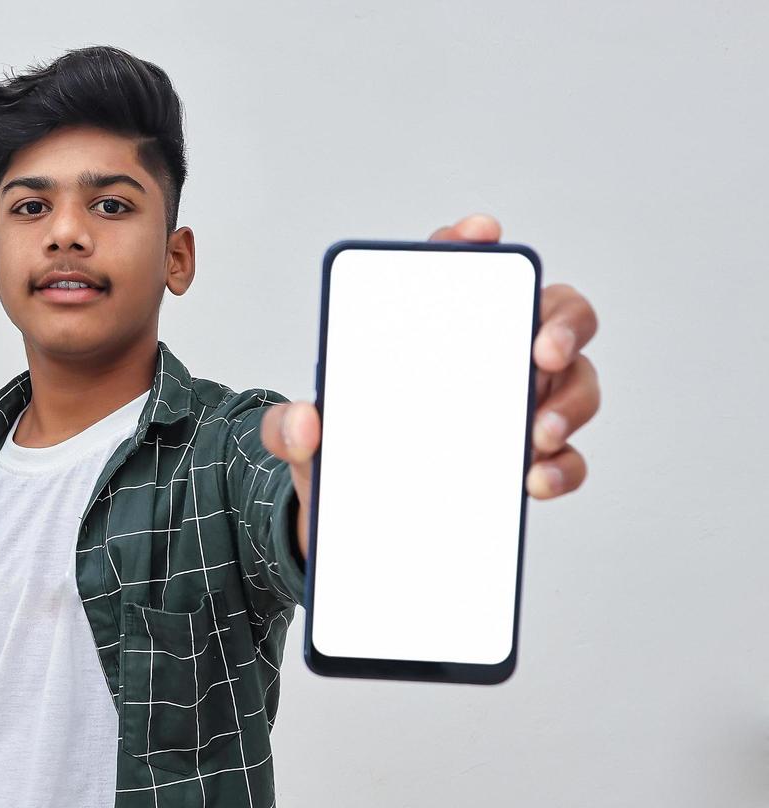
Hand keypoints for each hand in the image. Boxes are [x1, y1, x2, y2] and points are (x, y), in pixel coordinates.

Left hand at [260, 213, 600, 560]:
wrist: (350, 522)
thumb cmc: (340, 454)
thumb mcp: (299, 441)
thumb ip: (285, 430)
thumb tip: (304, 424)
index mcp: (431, 330)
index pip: (457, 268)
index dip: (469, 242)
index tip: (479, 233)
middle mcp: (490, 355)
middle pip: (552, 312)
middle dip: (561, 321)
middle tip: (542, 350)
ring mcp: (517, 406)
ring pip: (575, 382)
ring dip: (569, 403)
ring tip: (536, 433)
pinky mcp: (527, 461)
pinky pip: (566, 458)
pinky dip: (562, 468)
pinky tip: (535, 479)